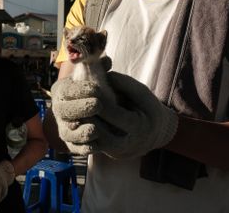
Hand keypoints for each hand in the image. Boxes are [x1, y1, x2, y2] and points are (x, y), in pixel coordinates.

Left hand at [51, 71, 178, 158]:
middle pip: (98, 129)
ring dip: (81, 123)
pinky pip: (91, 144)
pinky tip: (76, 118)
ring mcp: (116, 152)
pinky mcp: (108, 153)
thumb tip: (102, 75)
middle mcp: (126, 144)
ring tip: (72, 108)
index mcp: (138, 127)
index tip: (86, 86)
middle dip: (85, 113)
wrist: (156, 133)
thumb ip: (123, 83)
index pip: (112, 113)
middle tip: (72, 99)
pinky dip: (83, 131)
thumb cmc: (148, 108)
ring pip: (91, 139)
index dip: (98, 98)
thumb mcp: (142, 92)